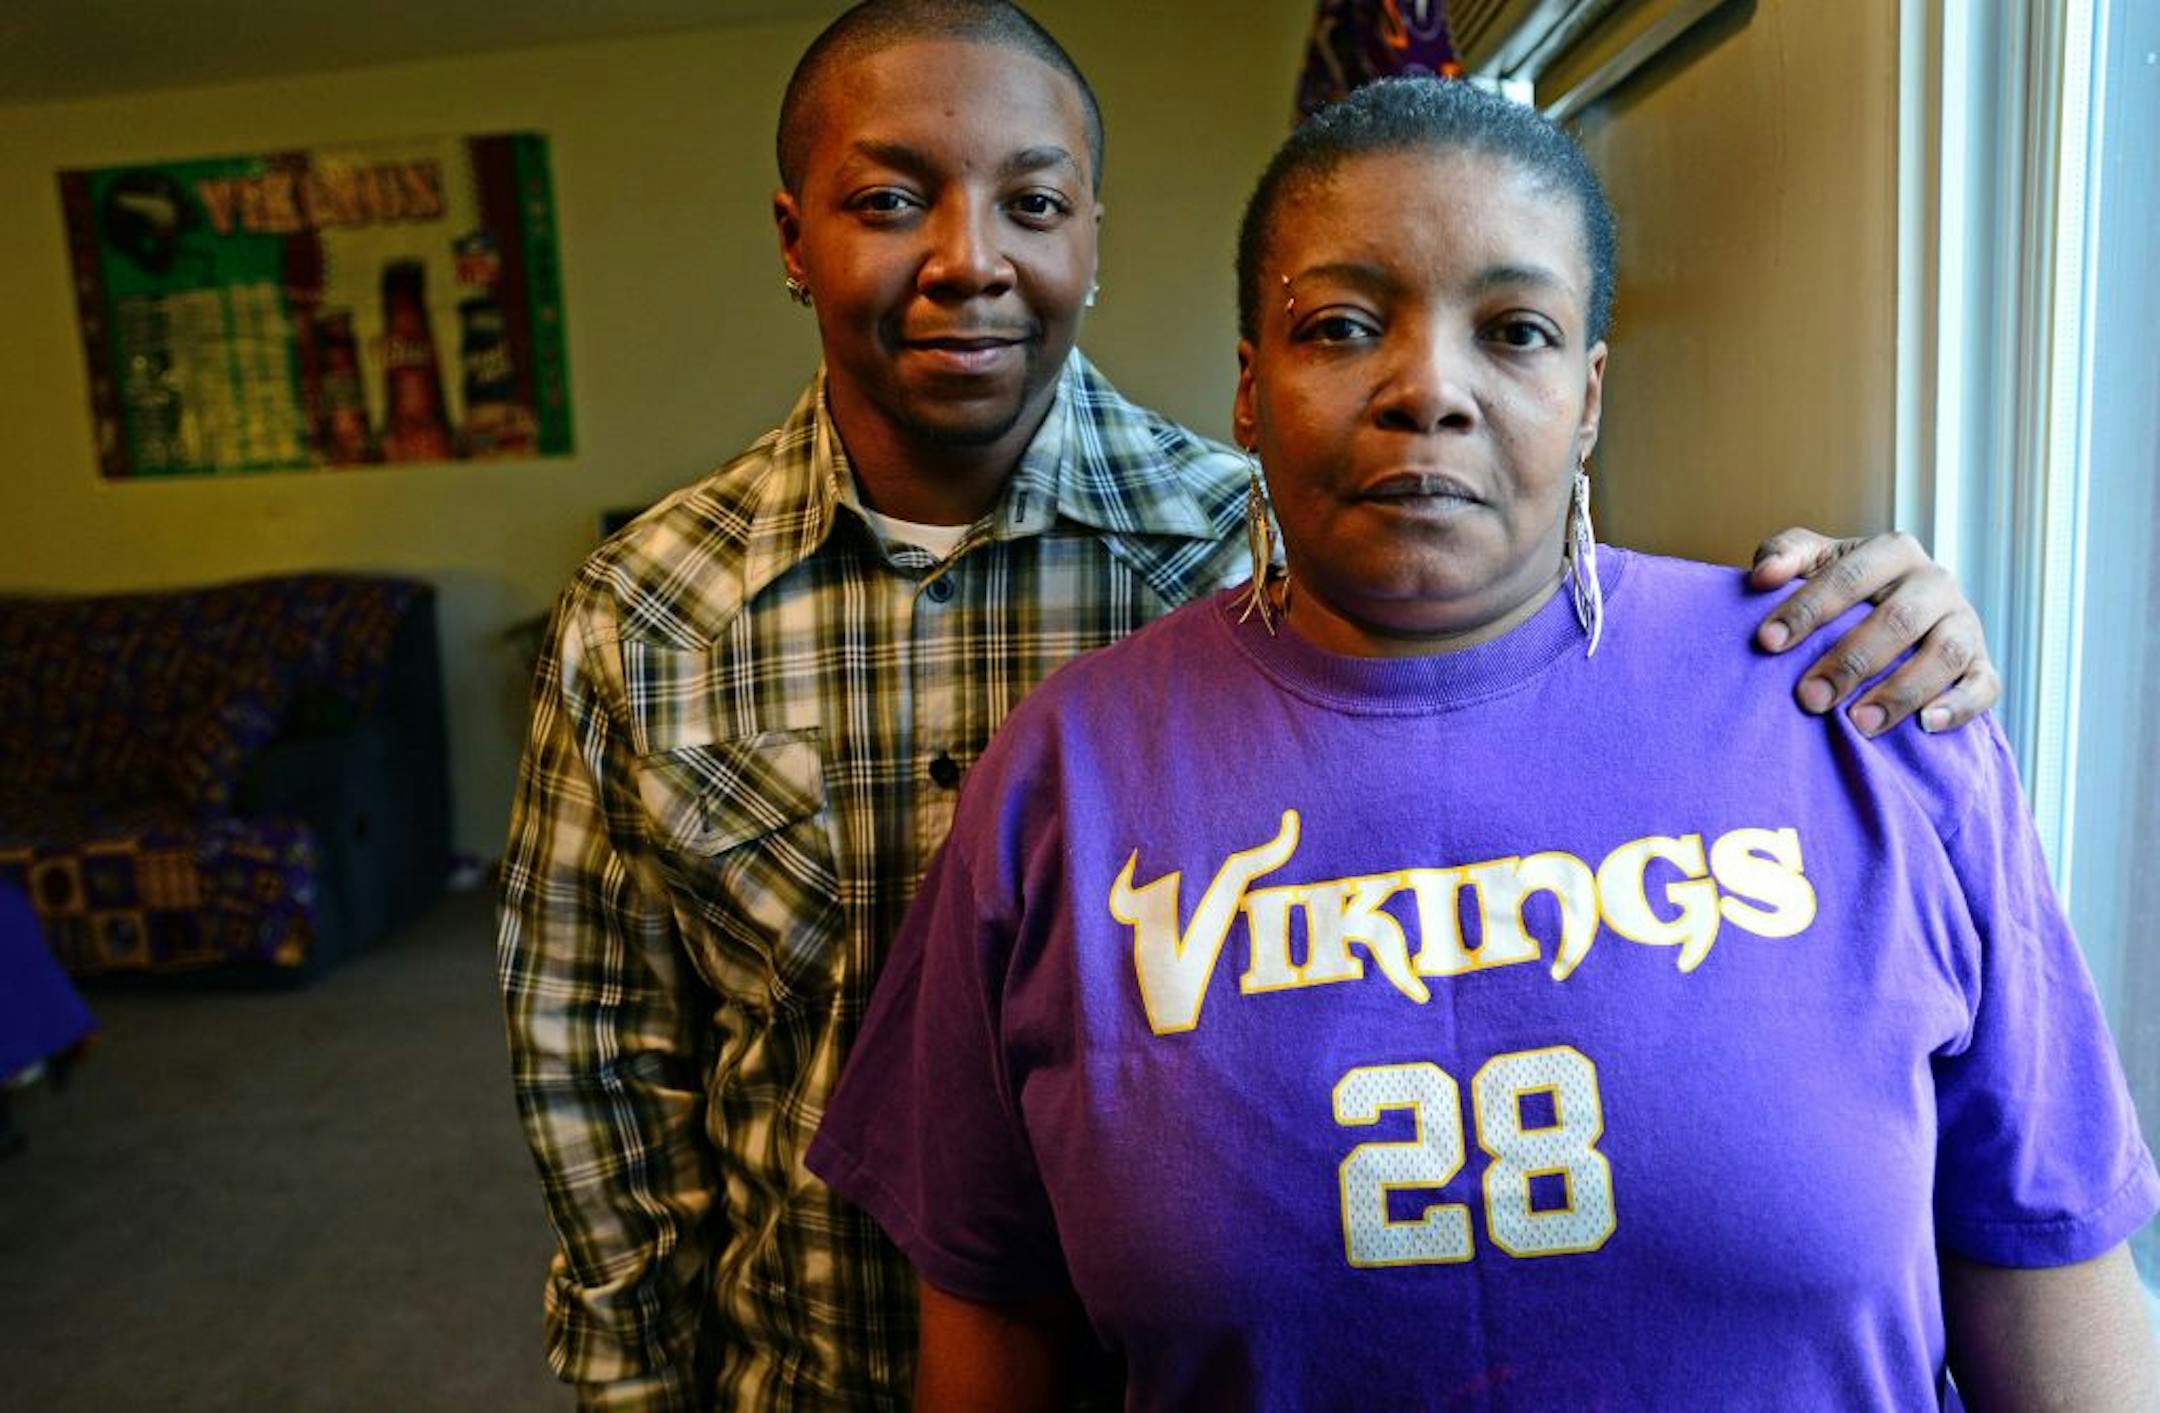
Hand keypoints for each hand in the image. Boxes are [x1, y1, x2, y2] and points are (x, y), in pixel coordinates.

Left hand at [1748, 528, 1999, 734]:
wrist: (1889, 607)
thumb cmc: (1840, 587)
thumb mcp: (1812, 561)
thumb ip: (1784, 555)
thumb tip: (1764, 576)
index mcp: (1894, 551)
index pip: (1850, 577)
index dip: (1808, 608)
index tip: (1767, 642)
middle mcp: (1936, 582)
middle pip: (1898, 620)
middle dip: (1850, 661)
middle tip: (1809, 698)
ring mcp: (1964, 622)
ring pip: (1945, 654)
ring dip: (1902, 691)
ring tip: (1859, 723)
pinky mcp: (1981, 662)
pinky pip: (1984, 685)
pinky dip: (1960, 706)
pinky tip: (1925, 724)